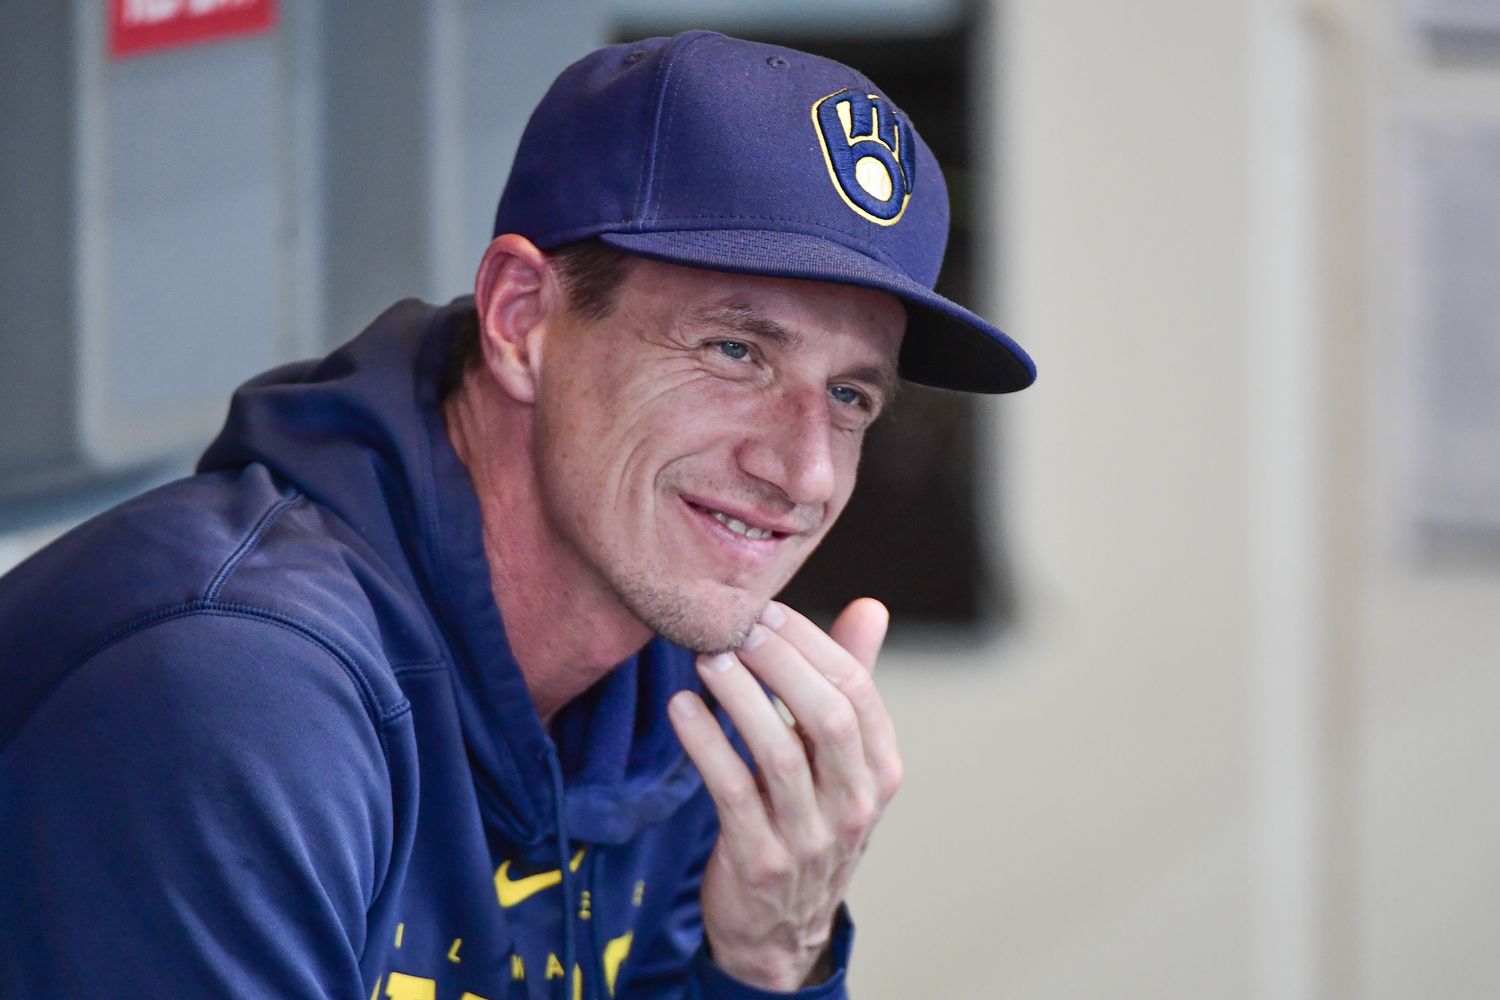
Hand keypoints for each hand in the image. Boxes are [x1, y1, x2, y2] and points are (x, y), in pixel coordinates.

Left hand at [667, 598, 902, 990]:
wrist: (781, 930)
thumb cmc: (810, 820)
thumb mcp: (841, 761)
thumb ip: (850, 683)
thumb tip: (870, 607)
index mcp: (881, 770)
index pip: (857, 690)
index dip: (811, 642)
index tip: (767, 610)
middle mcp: (856, 804)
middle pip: (827, 716)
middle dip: (779, 661)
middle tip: (735, 625)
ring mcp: (810, 837)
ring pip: (779, 753)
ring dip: (739, 696)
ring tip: (706, 657)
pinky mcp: (760, 860)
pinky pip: (732, 790)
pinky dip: (706, 742)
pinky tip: (682, 707)